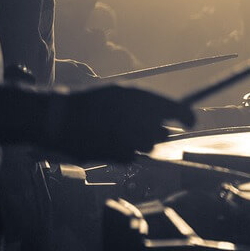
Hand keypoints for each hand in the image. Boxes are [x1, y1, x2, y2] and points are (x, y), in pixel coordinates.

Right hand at [46, 85, 194, 163]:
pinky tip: (106, 142)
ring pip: (148, 146)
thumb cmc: (90, 103)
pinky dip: (123, 152)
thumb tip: (166, 117)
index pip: (179, 110)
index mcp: (142, 97)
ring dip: (137, 142)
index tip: (190, 121)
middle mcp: (141, 118)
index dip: (186, 117)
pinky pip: (131, 157)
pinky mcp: (120, 155)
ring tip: (115, 132)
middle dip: (153, 131)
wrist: (59, 118)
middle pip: (161, 133)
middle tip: (133, 125)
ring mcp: (132, 139)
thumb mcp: (119, 93)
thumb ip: (144, 104)